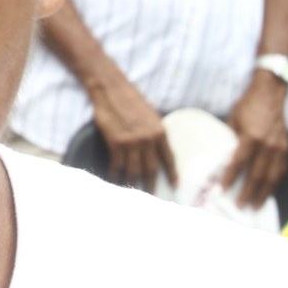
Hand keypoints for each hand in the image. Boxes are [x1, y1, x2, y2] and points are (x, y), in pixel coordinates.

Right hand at [88, 74, 173, 190]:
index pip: (169, 159)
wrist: (112, 91)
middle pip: (151, 169)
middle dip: (151, 185)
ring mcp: (131, 142)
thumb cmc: (131, 101)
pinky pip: (118, 164)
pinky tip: (115, 177)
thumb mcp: (151, 116)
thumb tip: (157, 149)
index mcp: (160, 132)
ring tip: (131, 190)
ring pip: (134, 170)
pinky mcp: (116, 143)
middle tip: (151, 196)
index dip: (172, 174)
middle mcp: (148, 140)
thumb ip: (155, 133)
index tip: (174, 185)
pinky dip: (116, 173)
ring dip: (132, 182)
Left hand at [220, 73, 287, 209]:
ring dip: (263, 193)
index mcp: (252, 136)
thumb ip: (230, 139)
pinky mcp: (287, 148)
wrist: (271, 94)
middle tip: (240, 205)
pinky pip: (282, 170)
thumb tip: (223, 157)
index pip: (239, 163)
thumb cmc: (248, 105)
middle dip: (248, 192)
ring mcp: (279, 147)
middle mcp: (268, 144)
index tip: (223, 189)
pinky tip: (268, 192)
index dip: (231, 177)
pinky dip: (275, 183)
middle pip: (257, 175)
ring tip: (255, 205)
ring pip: (272, 177)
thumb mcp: (233, 119)